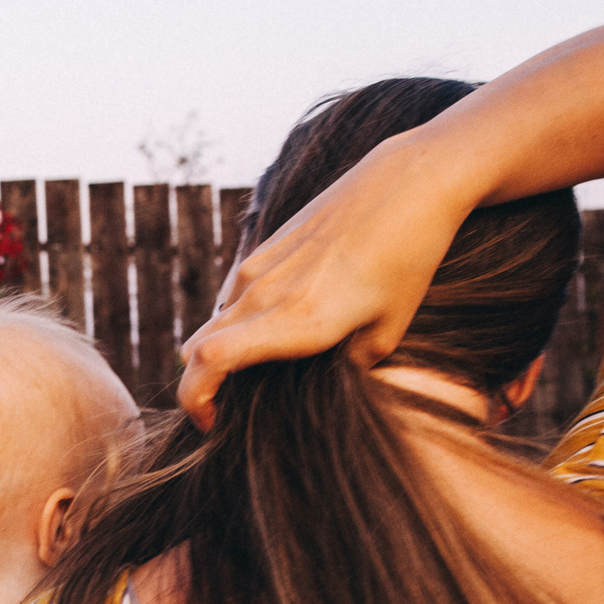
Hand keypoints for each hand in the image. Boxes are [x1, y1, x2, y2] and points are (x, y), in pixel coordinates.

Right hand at [177, 134, 473, 428]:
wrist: (409, 182)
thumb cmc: (409, 259)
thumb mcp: (390, 328)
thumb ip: (351, 367)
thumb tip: (326, 383)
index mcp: (297, 320)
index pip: (209, 363)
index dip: (195, 400)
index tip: (213, 422)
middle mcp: (266, 292)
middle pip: (195, 349)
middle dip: (200, 385)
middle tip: (229, 407)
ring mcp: (261, 265)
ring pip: (212, 322)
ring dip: (221, 350)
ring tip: (261, 366)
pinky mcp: (267, 246)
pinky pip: (233, 295)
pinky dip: (239, 320)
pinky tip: (279, 321)